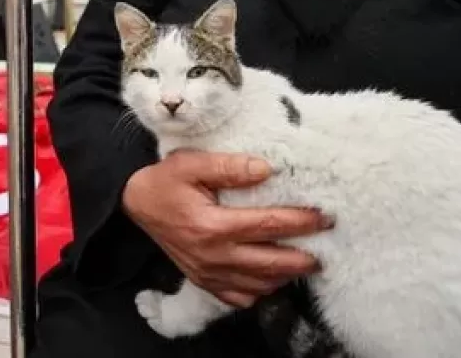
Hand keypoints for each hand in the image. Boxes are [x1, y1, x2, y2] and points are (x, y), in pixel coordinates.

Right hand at [122, 150, 331, 308]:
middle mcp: (213, 255)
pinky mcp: (204, 281)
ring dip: (285, 275)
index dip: (300, 222)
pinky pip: (239, 297)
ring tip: (304, 262)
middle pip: (271, 263)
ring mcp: (209, 273)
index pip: (268, 225)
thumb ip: (228, 166)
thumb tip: (266, 169)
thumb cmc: (165, 181)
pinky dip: (260, 290)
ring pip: (259, 284)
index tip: (323, 217)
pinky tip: (270, 275)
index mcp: (213, 226)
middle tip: (325, 249)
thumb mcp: (191, 164)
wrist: (135, 204)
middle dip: (303, 257)